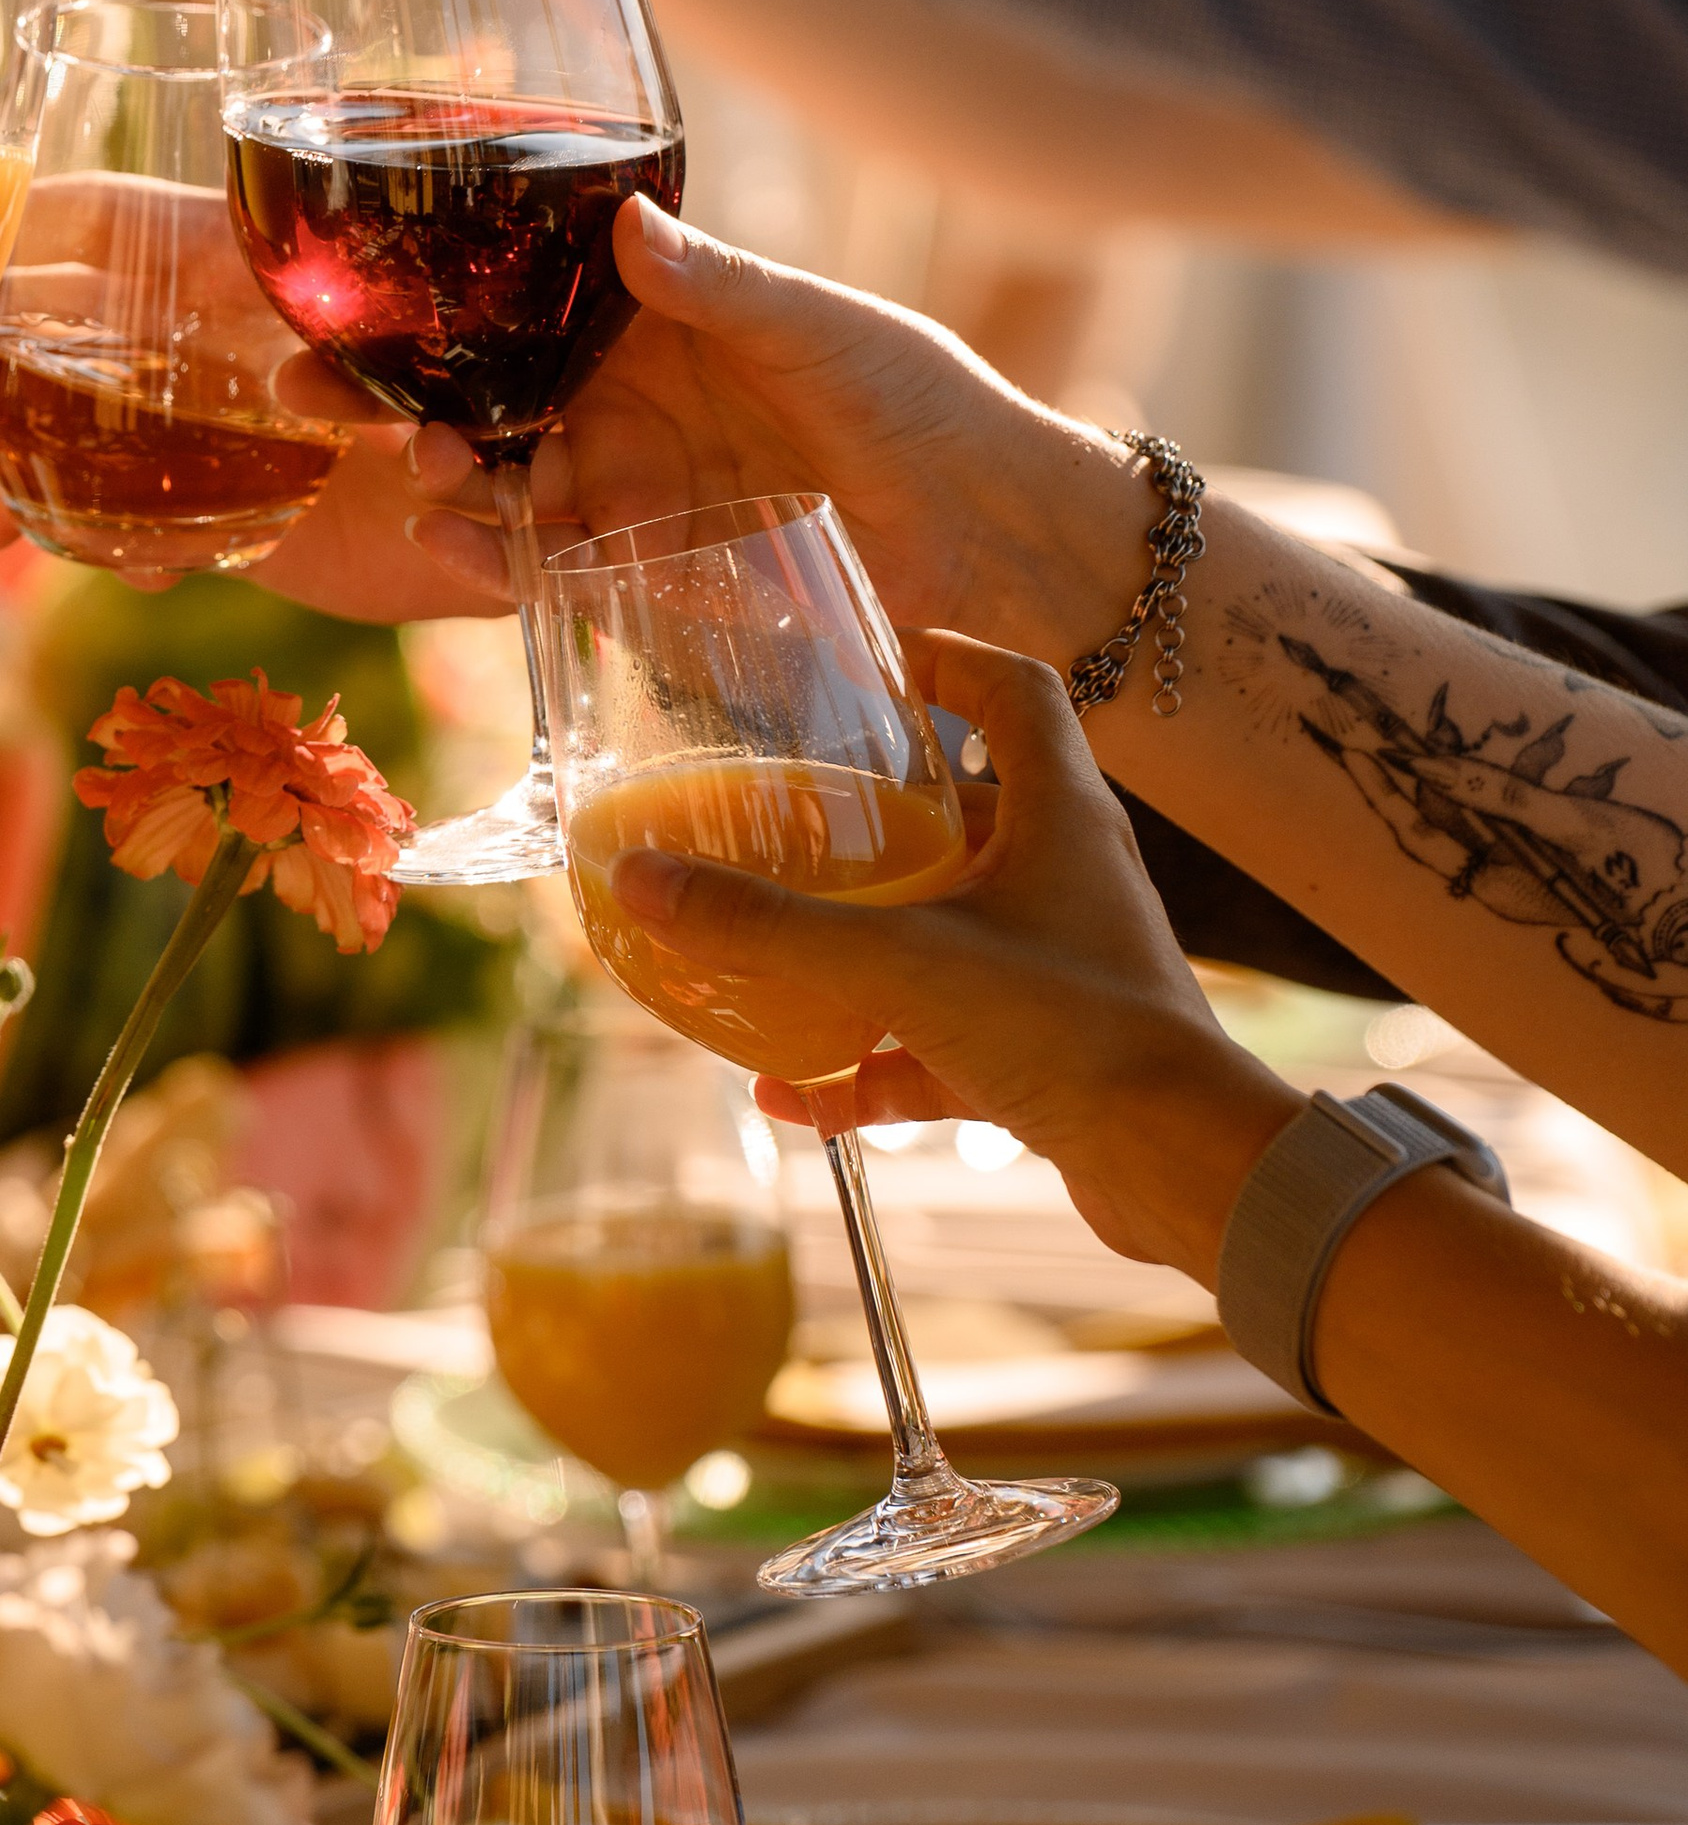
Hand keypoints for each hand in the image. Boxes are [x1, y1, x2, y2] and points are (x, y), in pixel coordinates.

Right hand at [0, 174, 481, 617]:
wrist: (567, 505)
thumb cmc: (511, 381)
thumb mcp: (466, 349)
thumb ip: (437, 371)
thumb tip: (415, 425)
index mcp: (244, 264)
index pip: (102, 221)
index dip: (11, 241)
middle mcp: (220, 339)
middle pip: (61, 333)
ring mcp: (223, 428)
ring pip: (84, 437)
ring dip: (19, 474)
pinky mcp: (248, 511)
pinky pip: (150, 526)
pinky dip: (121, 549)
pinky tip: (129, 570)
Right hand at [404, 200, 1155, 664]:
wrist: (997, 539)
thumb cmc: (925, 403)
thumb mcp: (823, 329)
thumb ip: (722, 288)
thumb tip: (626, 221)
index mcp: (652, 331)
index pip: (513, 311)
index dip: (426, 308)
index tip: (342, 300)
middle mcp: (623, 413)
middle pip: (477, 401)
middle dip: (387, 397)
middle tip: (313, 392)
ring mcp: (630, 502)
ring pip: (496, 489)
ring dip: (437, 479)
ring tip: (418, 468)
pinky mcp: (650, 585)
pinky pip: (548, 576)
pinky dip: (493, 563)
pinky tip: (458, 543)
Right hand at [609, 635, 1292, 1277]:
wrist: (1179, 1164)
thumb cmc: (1070, 1027)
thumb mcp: (900, 961)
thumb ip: (770, 924)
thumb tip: (644, 879)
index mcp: (1057, 813)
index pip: (1014, 692)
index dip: (948, 660)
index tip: (874, 662)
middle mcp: (1066, 878)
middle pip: (969, 816)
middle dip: (879, 819)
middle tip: (794, 816)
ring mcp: (1059, 968)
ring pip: (950, 932)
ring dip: (866, 943)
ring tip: (776, 947)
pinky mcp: (1047, 1054)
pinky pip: (940, 1042)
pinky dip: (868, 1062)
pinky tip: (789, 1093)